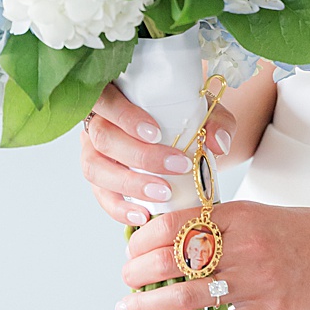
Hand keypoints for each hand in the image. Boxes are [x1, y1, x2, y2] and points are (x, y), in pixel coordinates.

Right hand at [79, 83, 234, 227]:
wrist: (177, 131)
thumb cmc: (182, 113)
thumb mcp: (203, 110)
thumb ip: (215, 121)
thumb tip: (217, 143)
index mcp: (115, 94)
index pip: (106, 99)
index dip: (125, 116)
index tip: (156, 133)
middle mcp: (97, 121)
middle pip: (102, 137)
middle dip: (140, 155)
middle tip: (178, 167)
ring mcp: (92, 151)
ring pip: (95, 168)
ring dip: (130, 184)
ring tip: (164, 194)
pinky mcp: (98, 179)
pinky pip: (100, 195)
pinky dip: (120, 209)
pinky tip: (143, 215)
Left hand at [117, 200, 309, 309]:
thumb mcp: (267, 216)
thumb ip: (226, 226)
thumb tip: (174, 242)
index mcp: (244, 215)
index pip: (176, 223)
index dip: (143, 239)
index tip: (131, 251)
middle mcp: (247, 244)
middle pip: (172, 259)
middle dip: (138, 274)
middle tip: (126, 284)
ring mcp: (258, 280)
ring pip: (186, 295)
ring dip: (149, 305)